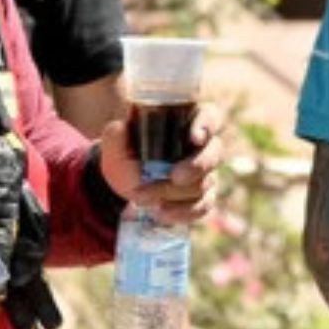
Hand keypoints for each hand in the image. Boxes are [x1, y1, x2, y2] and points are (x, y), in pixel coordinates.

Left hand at [99, 103, 222, 224]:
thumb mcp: (114, 143)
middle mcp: (202, 146)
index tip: (195, 138)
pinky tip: (161, 213)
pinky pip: (204, 206)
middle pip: (214, 153)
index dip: (207, 124)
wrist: (126, 182)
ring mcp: (206, 173)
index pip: (210, 115)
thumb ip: (116, 134)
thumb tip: (120, 128)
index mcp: (186, 121)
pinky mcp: (204, 196)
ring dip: (173, 193)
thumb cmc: (126, 154)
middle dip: (196, 167)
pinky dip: (182, 212)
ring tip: (142, 197)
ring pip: (204, 183)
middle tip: (174, 177)